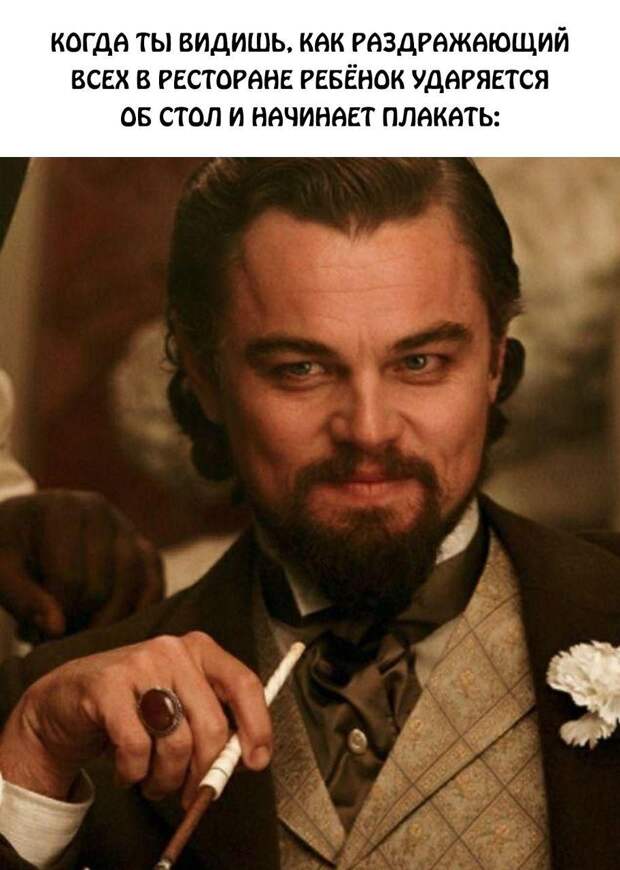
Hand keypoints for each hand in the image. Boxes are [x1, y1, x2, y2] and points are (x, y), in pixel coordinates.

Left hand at [0, 490, 163, 639]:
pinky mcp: (142, 543)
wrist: (26, 529)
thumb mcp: (0, 570)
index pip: (69, 577)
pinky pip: (154, 578)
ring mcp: (125, 525)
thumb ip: (22, 598)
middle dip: (83, 621)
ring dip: (114, 619)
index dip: (57, 615)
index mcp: (61, 509)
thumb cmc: (9, 550)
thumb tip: (58, 628)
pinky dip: (144, 607)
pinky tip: (124, 630)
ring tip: (89, 639)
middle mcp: (99, 510)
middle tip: (65, 642)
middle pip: (103, 582)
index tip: (41, 637)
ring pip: (134, 580)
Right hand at [0, 632, 271, 806]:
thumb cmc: (133, 708)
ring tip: (154, 781)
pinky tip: (127, 770)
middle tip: (193, 793)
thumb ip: (212, 722)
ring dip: (167, 779)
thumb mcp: (179, 705)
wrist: (67, 700)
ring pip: (176, 742)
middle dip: (205, 772)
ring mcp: (139, 664)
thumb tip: (243, 759)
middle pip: (211, 724)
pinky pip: (137, 748)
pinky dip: (134, 773)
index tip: (257, 761)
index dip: (257, 725)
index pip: (243, 683)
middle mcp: (173, 650)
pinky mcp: (107, 686)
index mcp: (200, 650)